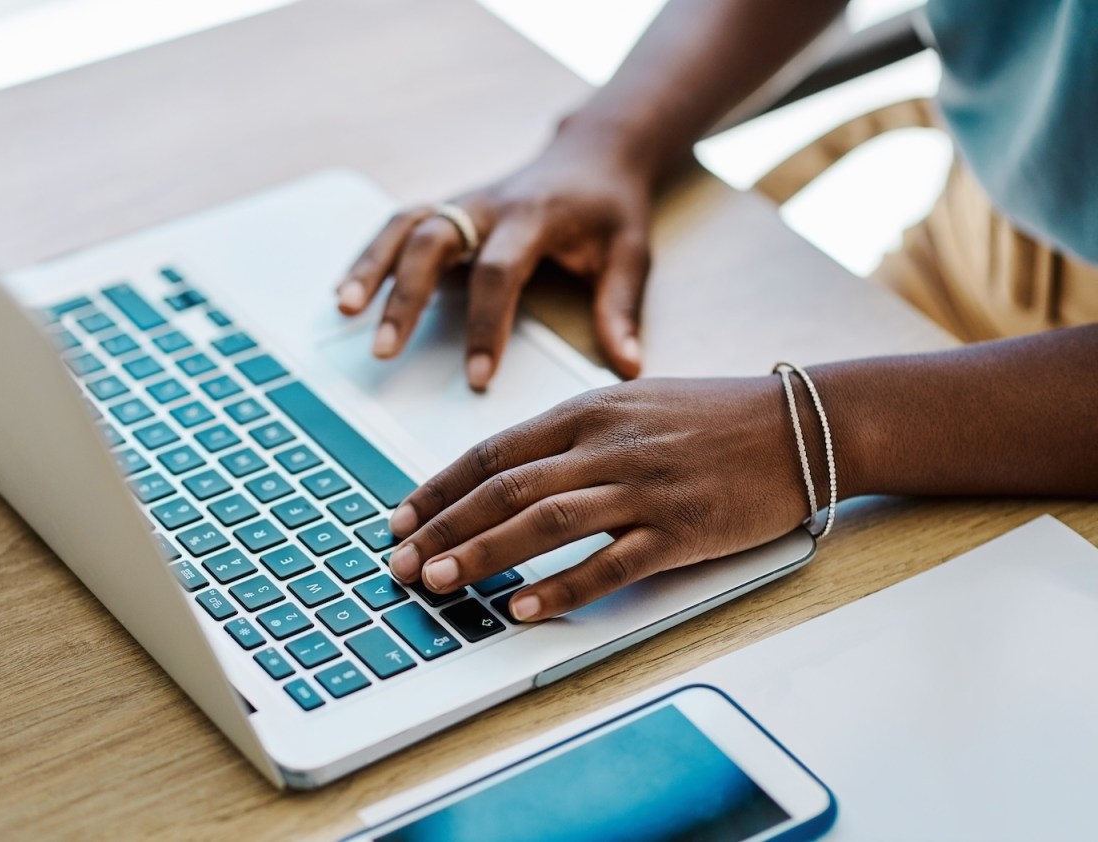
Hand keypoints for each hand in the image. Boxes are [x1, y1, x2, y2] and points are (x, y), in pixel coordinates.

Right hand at [336, 133, 653, 388]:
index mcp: (534, 216)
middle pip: (433, 241)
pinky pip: (400, 225)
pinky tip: (346, 291)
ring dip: (371, 267)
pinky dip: (370, 255)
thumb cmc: (610, 208)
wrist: (593, 153)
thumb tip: (627, 367)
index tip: (476, 378)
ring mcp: (463, 202)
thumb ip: (622, 307)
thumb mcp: (631, 251)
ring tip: (344, 310)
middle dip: (405, 296)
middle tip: (384, 351)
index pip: (499, 271)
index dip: (484, 325)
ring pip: (404, 226)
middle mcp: (489, 204)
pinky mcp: (449, 207)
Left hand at [385, 377, 810, 620]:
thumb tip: (510, 469)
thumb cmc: (715, 414)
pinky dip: (562, 587)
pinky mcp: (680, 530)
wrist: (802, 424)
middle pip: (504, 489)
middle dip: (442, 527)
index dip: (439, 487)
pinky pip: (610, 564)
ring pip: (544, 523)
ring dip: (483, 554)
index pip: (492, 451)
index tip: (401, 517)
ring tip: (438, 583)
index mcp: (588, 410)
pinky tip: (523, 608)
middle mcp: (607, 445)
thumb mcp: (633, 401)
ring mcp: (643, 488)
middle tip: (399, 563)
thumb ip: (572, 431)